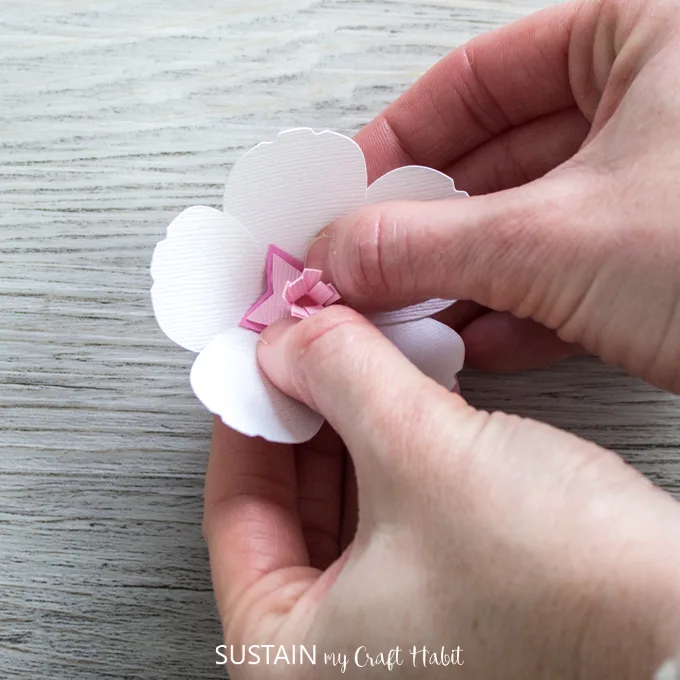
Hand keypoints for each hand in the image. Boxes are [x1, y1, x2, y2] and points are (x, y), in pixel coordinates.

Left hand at [204, 307, 679, 678]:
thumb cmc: (566, 592)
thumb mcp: (422, 450)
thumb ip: (339, 374)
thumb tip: (290, 338)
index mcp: (291, 663)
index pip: (233, 510)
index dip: (247, 416)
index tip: (257, 361)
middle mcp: (336, 663)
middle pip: (285, 507)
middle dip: (304, 415)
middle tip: (308, 353)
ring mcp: (394, 640)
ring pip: (342, 507)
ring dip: (352, 427)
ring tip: (357, 366)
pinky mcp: (448, 610)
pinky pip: (392, 517)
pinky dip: (393, 455)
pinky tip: (406, 404)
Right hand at [305, 0, 679, 390]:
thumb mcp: (560, 239)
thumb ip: (429, 243)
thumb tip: (340, 254)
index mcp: (646, 37)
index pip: (478, 78)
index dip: (399, 139)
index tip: (348, 192)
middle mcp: (657, 104)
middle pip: (496, 160)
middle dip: (424, 226)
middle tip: (364, 267)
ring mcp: (662, 188)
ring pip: (528, 226)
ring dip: (461, 279)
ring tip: (405, 315)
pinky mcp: (669, 261)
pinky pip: (569, 274)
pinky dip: (515, 312)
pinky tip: (470, 342)